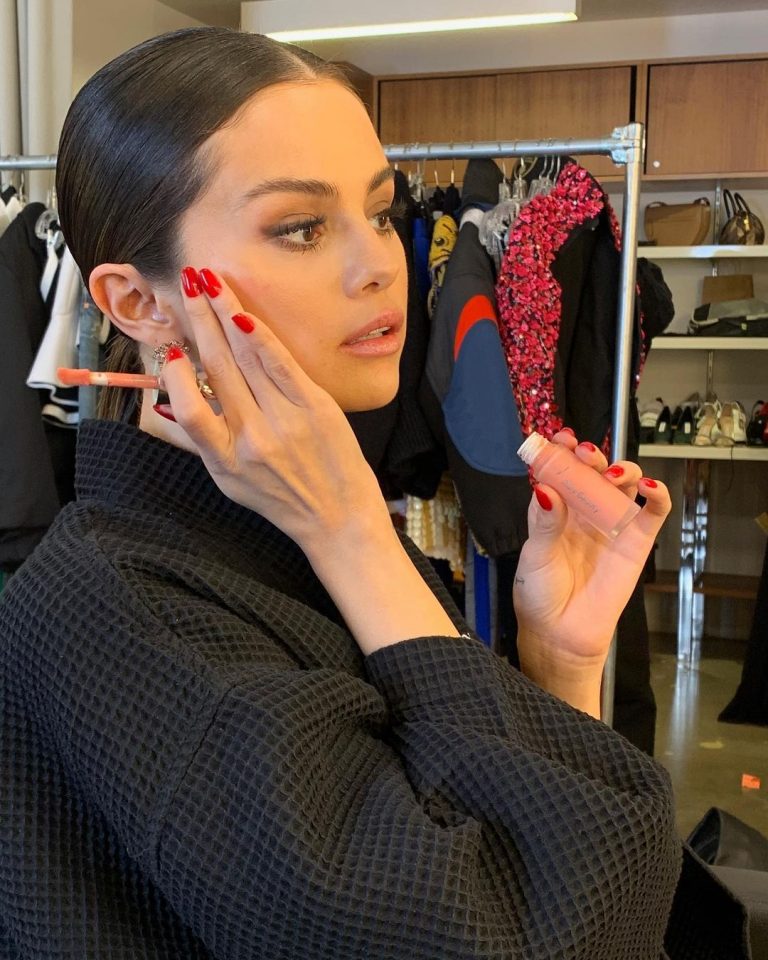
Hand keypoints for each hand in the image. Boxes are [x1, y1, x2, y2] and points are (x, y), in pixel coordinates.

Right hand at [158, 267, 458, 653]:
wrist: (339, 520)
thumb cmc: (283, 500)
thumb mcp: (230, 484)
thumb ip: (203, 442)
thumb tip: (174, 401)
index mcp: (225, 460)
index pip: (190, 411)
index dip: (176, 377)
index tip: (170, 348)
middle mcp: (252, 440)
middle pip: (218, 369)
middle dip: (199, 321)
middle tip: (186, 286)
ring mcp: (285, 422)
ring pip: (246, 357)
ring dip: (225, 313)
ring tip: (209, 282)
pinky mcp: (316, 408)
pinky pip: (281, 364)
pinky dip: (260, 336)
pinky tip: (242, 312)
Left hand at [513, 431, 670, 709]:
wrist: (561, 633)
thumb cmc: (540, 594)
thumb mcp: (536, 556)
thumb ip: (544, 523)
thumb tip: (545, 489)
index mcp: (554, 508)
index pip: (561, 470)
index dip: (563, 452)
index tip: (560, 440)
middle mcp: (583, 511)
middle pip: (594, 471)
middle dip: (591, 456)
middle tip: (585, 455)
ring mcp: (611, 524)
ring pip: (624, 484)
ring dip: (623, 469)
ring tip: (614, 474)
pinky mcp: (636, 542)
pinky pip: (653, 513)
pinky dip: (657, 495)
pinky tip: (650, 488)